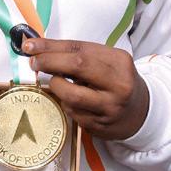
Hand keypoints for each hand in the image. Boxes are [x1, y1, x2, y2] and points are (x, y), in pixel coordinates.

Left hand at [22, 38, 149, 140]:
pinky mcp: (101, 125)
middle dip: (49, 61)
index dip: (51, 46)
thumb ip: (77, 55)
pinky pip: (73, 113)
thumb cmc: (115, 81)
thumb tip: (39, 48)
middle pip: (77, 66)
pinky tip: (71, 100)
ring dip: (57, 87)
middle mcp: (119, 83)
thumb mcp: (105, 62)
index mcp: (119, 61)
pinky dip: (65, 103)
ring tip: (57, 83)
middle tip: (34, 62)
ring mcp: (111, 107)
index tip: (30, 45)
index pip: (80, 49)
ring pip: (72, 95)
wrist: (140, 112)